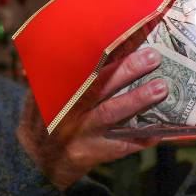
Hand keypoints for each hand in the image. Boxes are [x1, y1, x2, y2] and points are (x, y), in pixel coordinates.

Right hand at [17, 47, 166, 189]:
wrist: (35, 163)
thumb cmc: (47, 117)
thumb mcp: (45, 93)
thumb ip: (62, 70)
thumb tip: (83, 37)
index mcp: (57, 90)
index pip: (84, 65)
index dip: (107, 49)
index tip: (128, 33)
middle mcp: (66, 109)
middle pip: (99, 86)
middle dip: (127, 70)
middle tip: (153, 56)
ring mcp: (78, 132)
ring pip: (110, 113)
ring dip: (137, 100)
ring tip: (161, 88)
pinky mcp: (89, 153)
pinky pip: (118, 145)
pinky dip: (139, 138)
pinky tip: (158, 132)